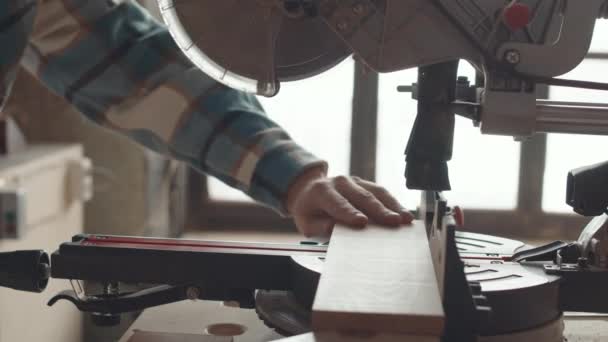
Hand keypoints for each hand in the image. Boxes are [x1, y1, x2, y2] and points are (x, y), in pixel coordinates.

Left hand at [286, 167, 413, 236]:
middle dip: (379, 210)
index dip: (350, 213)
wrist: (309, 190)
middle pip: (362, 197)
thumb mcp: (306, 222)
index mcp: (321, 191)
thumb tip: (335, 229)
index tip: (362, 223)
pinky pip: (381, 192)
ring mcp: (354, 181)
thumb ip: (320, 226)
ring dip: (392, 205)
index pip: (338, 203)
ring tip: (406, 219)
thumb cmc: (309, 211)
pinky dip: (394, 203)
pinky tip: (405, 214)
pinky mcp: (365, 183)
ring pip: (376, 192)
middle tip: (394, 222)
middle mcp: (340, 182)